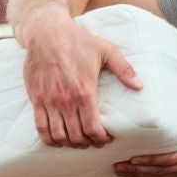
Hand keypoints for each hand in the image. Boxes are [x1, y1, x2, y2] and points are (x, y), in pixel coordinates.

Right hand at [20, 8, 141, 147]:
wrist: (46, 33)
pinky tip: (57, 140)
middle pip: (77, 136)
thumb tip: (140, 86)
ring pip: (59, 135)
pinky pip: (40, 128)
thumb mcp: (106, 50)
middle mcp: (65, 100)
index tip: (107, 138)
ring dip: (69, 144)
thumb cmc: (78, 41)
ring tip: (77, 141)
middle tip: (94, 141)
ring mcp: (49, 101)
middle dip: (87, 143)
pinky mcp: (36, 99)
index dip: (101, 139)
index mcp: (84, 91)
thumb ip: (124, 69)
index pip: (93, 128)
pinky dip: (49, 139)